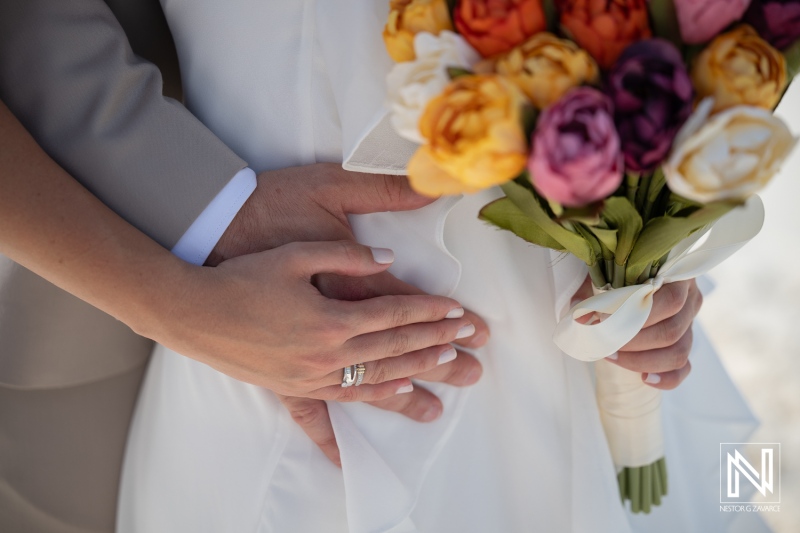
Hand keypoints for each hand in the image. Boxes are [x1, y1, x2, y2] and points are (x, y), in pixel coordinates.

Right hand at [205, 164, 489, 463]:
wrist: (192, 310)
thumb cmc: (242, 274)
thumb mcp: (296, 252)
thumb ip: (346, 255)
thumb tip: (388, 258)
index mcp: (331, 316)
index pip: (397, 314)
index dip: (432, 313)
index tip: (460, 313)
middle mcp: (327, 353)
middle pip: (395, 350)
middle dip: (437, 347)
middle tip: (469, 348)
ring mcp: (310, 376)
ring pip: (376, 381)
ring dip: (414, 379)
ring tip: (447, 381)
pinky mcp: (293, 387)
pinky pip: (333, 407)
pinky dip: (360, 412)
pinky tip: (381, 417)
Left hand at [572, 276, 701, 389]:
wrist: (627, 284)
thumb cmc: (617, 274)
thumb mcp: (605, 270)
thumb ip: (593, 284)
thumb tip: (577, 307)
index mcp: (676, 278)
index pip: (671, 302)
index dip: (638, 316)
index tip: (606, 321)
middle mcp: (689, 301)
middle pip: (672, 331)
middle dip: (634, 341)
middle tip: (605, 341)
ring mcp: (689, 326)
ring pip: (678, 352)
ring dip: (642, 360)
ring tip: (611, 356)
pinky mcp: (684, 346)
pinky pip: (683, 368)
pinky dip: (667, 378)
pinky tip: (645, 379)